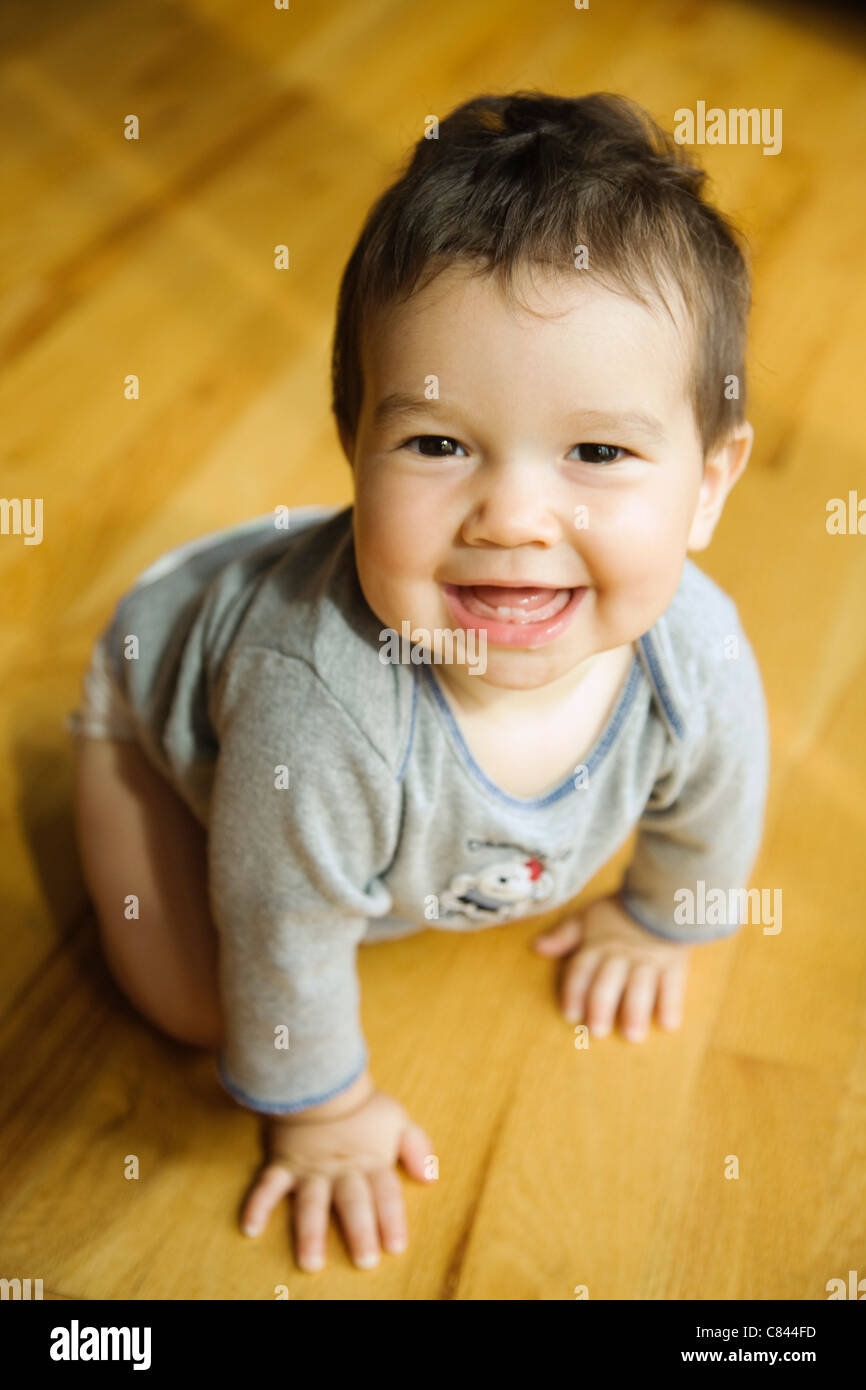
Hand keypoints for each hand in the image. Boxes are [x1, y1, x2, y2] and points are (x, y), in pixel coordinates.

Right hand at [239, 1084, 435, 1271]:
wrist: (319, 1077)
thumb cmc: (360, 1103)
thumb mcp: (397, 1118)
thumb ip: (416, 1147)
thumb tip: (430, 1178)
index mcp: (369, 1162)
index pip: (385, 1194)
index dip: (391, 1219)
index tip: (395, 1247)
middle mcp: (341, 1170)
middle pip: (353, 1202)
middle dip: (359, 1231)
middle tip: (364, 1261)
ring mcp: (310, 1169)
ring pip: (311, 1203)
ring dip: (311, 1232)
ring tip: (311, 1262)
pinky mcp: (283, 1163)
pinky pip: (267, 1185)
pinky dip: (257, 1205)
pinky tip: (250, 1229)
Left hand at [531, 894, 689, 1041]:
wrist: (664, 892)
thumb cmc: (623, 908)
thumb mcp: (589, 916)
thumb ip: (565, 935)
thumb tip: (536, 948)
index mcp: (597, 945)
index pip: (581, 972)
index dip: (574, 993)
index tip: (570, 1015)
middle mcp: (620, 955)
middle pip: (607, 984)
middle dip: (600, 1008)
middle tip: (598, 1031)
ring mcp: (648, 960)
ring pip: (639, 989)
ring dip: (635, 1013)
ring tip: (633, 1036)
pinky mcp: (674, 962)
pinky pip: (672, 985)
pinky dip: (671, 1005)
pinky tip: (668, 1024)